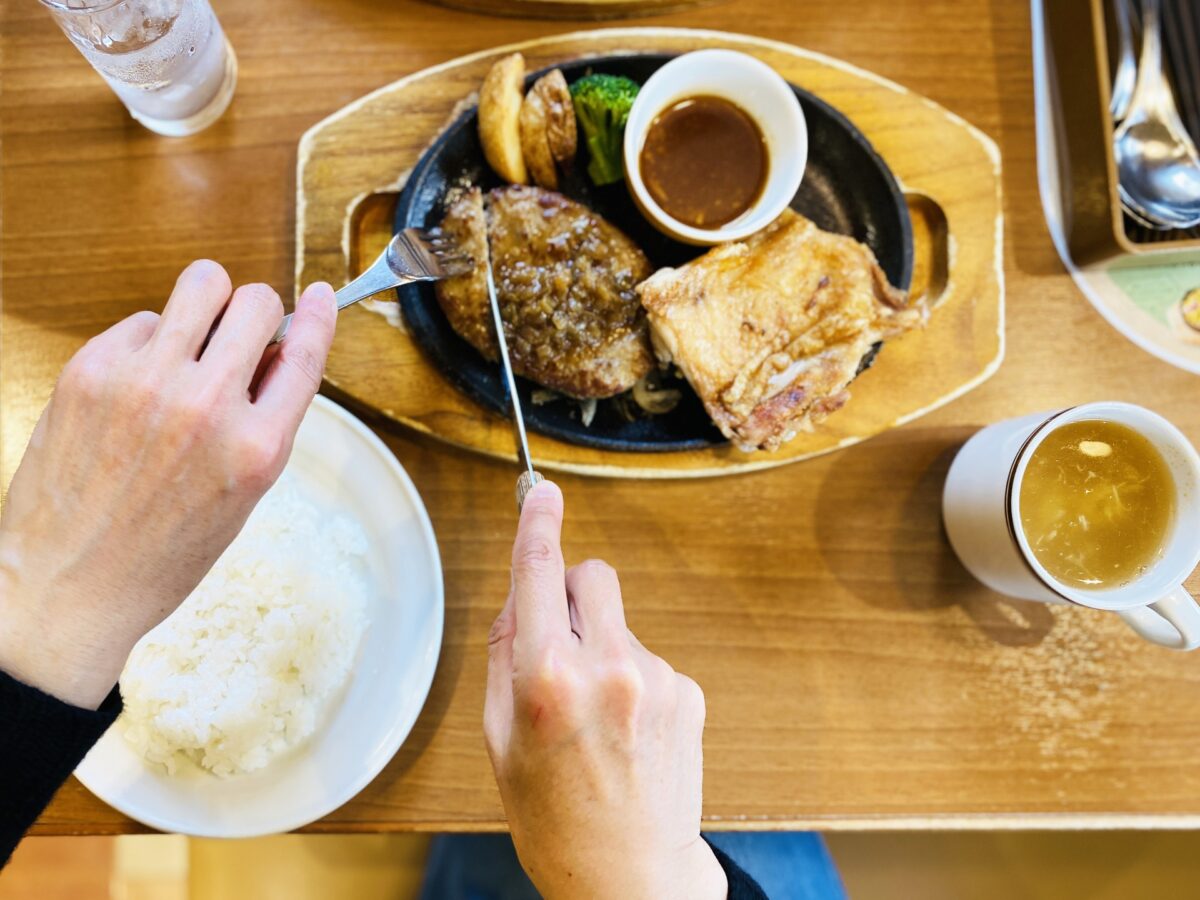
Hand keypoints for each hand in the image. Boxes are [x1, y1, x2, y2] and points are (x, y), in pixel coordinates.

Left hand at [0, 260, 336, 708]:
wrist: (68, 586)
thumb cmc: (159, 555)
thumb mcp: (243, 498)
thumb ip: (267, 424)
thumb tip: (277, 355)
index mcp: (256, 449)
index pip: (305, 356)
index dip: (319, 318)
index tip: (322, 296)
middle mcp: (205, 407)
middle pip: (256, 302)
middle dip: (258, 313)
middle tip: (241, 336)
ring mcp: (144, 382)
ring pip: (200, 285)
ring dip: (208, 305)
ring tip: (193, 341)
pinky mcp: (91, 369)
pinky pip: (142, 320)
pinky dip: (149, 342)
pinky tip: (138, 385)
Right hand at [484, 481, 726, 899]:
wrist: (629, 878)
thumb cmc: (553, 819)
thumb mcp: (499, 740)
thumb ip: (505, 654)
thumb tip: (521, 594)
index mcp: (547, 677)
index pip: (540, 571)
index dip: (538, 522)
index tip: (541, 490)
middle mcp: (608, 667)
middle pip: (592, 575)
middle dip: (571, 595)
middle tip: (558, 646)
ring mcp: (657, 678)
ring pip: (620, 622)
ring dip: (603, 647)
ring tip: (596, 720)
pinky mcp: (690, 692)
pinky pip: (649, 656)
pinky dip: (634, 679)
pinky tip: (627, 732)